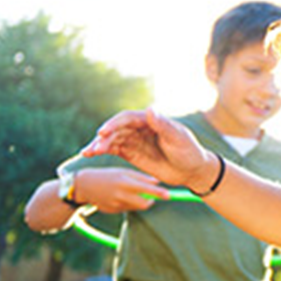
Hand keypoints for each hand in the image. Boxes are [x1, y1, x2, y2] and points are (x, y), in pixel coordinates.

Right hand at [75, 168, 170, 212]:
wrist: (84, 186)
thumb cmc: (107, 175)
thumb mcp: (123, 172)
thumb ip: (141, 177)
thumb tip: (158, 182)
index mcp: (124, 183)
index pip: (146, 190)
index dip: (159, 193)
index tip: (169, 195)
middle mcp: (121, 195)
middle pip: (144, 204)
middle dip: (150, 201)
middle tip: (152, 197)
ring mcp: (116, 205)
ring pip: (136, 207)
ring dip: (138, 201)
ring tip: (129, 192)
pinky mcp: (112, 211)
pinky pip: (126, 209)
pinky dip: (127, 203)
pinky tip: (118, 196)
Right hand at [82, 109, 214, 190]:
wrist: (191, 171)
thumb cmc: (189, 152)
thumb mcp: (179, 138)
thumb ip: (164, 125)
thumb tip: (150, 110)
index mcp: (149, 120)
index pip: (127, 118)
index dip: (114, 124)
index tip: (104, 132)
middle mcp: (139, 128)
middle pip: (116, 129)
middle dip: (103, 137)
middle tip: (94, 147)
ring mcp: (134, 140)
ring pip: (112, 139)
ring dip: (99, 145)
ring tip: (88, 153)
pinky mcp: (131, 153)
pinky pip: (113, 149)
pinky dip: (102, 151)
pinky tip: (90, 154)